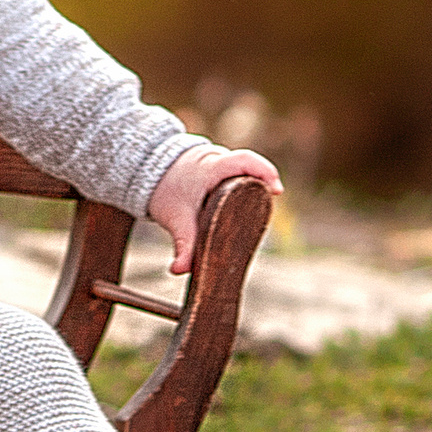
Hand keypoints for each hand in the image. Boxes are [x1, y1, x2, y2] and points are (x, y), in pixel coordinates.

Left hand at [145, 145, 281, 274]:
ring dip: (256, 194)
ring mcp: (227, 164)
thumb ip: (182, 245)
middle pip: (252, 173)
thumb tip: (179, 270)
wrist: (155, 170)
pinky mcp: (228, 171)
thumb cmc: (167, 190)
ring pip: (249, 176)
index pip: (245, 161)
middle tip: (264, 213)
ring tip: (256, 217)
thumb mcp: (174, 219)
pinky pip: (244, 179)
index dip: (265, 172)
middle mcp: (223, 161)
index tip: (276, 191)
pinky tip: (251, 213)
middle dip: (262, 192)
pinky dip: (248, 194)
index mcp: (212, 167)